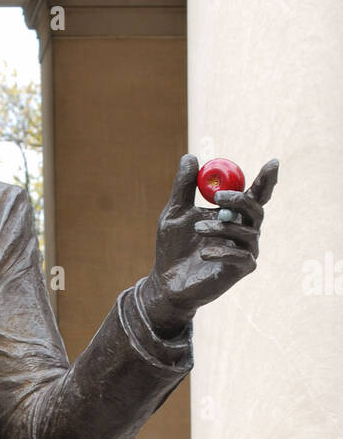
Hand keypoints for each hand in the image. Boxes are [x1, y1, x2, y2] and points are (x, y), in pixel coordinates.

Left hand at [139, 154, 278, 334]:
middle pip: (256, 209)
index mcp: (233, 214)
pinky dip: (222, 251)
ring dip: (222, 227)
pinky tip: (204, 253)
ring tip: (197, 229)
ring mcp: (245, 250)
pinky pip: (241, 256)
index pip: (255, 194)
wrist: (165, 281)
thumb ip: (184, 186)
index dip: (266, 179)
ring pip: (247, 231)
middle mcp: (244, 230)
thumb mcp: (175, 212)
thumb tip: (192, 158)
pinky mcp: (241, 270)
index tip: (273, 163)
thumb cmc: (172, 247)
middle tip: (219, 196)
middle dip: (241, 199)